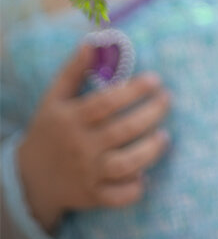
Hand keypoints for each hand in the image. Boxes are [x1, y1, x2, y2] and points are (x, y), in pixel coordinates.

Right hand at [17, 42, 170, 233]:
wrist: (31, 177)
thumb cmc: (51, 129)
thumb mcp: (55, 97)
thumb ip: (74, 69)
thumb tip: (94, 41)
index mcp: (72, 119)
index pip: (106, 103)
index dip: (133, 90)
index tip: (155, 79)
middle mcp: (81, 146)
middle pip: (122, 130)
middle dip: (150, 114)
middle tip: (167, 99)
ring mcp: (88, 174)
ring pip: (124, 165)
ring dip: (149, 151)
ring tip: (164, 137)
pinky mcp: (93, 196)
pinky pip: (117, 197)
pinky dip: (133, 189)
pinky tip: (145, 175)